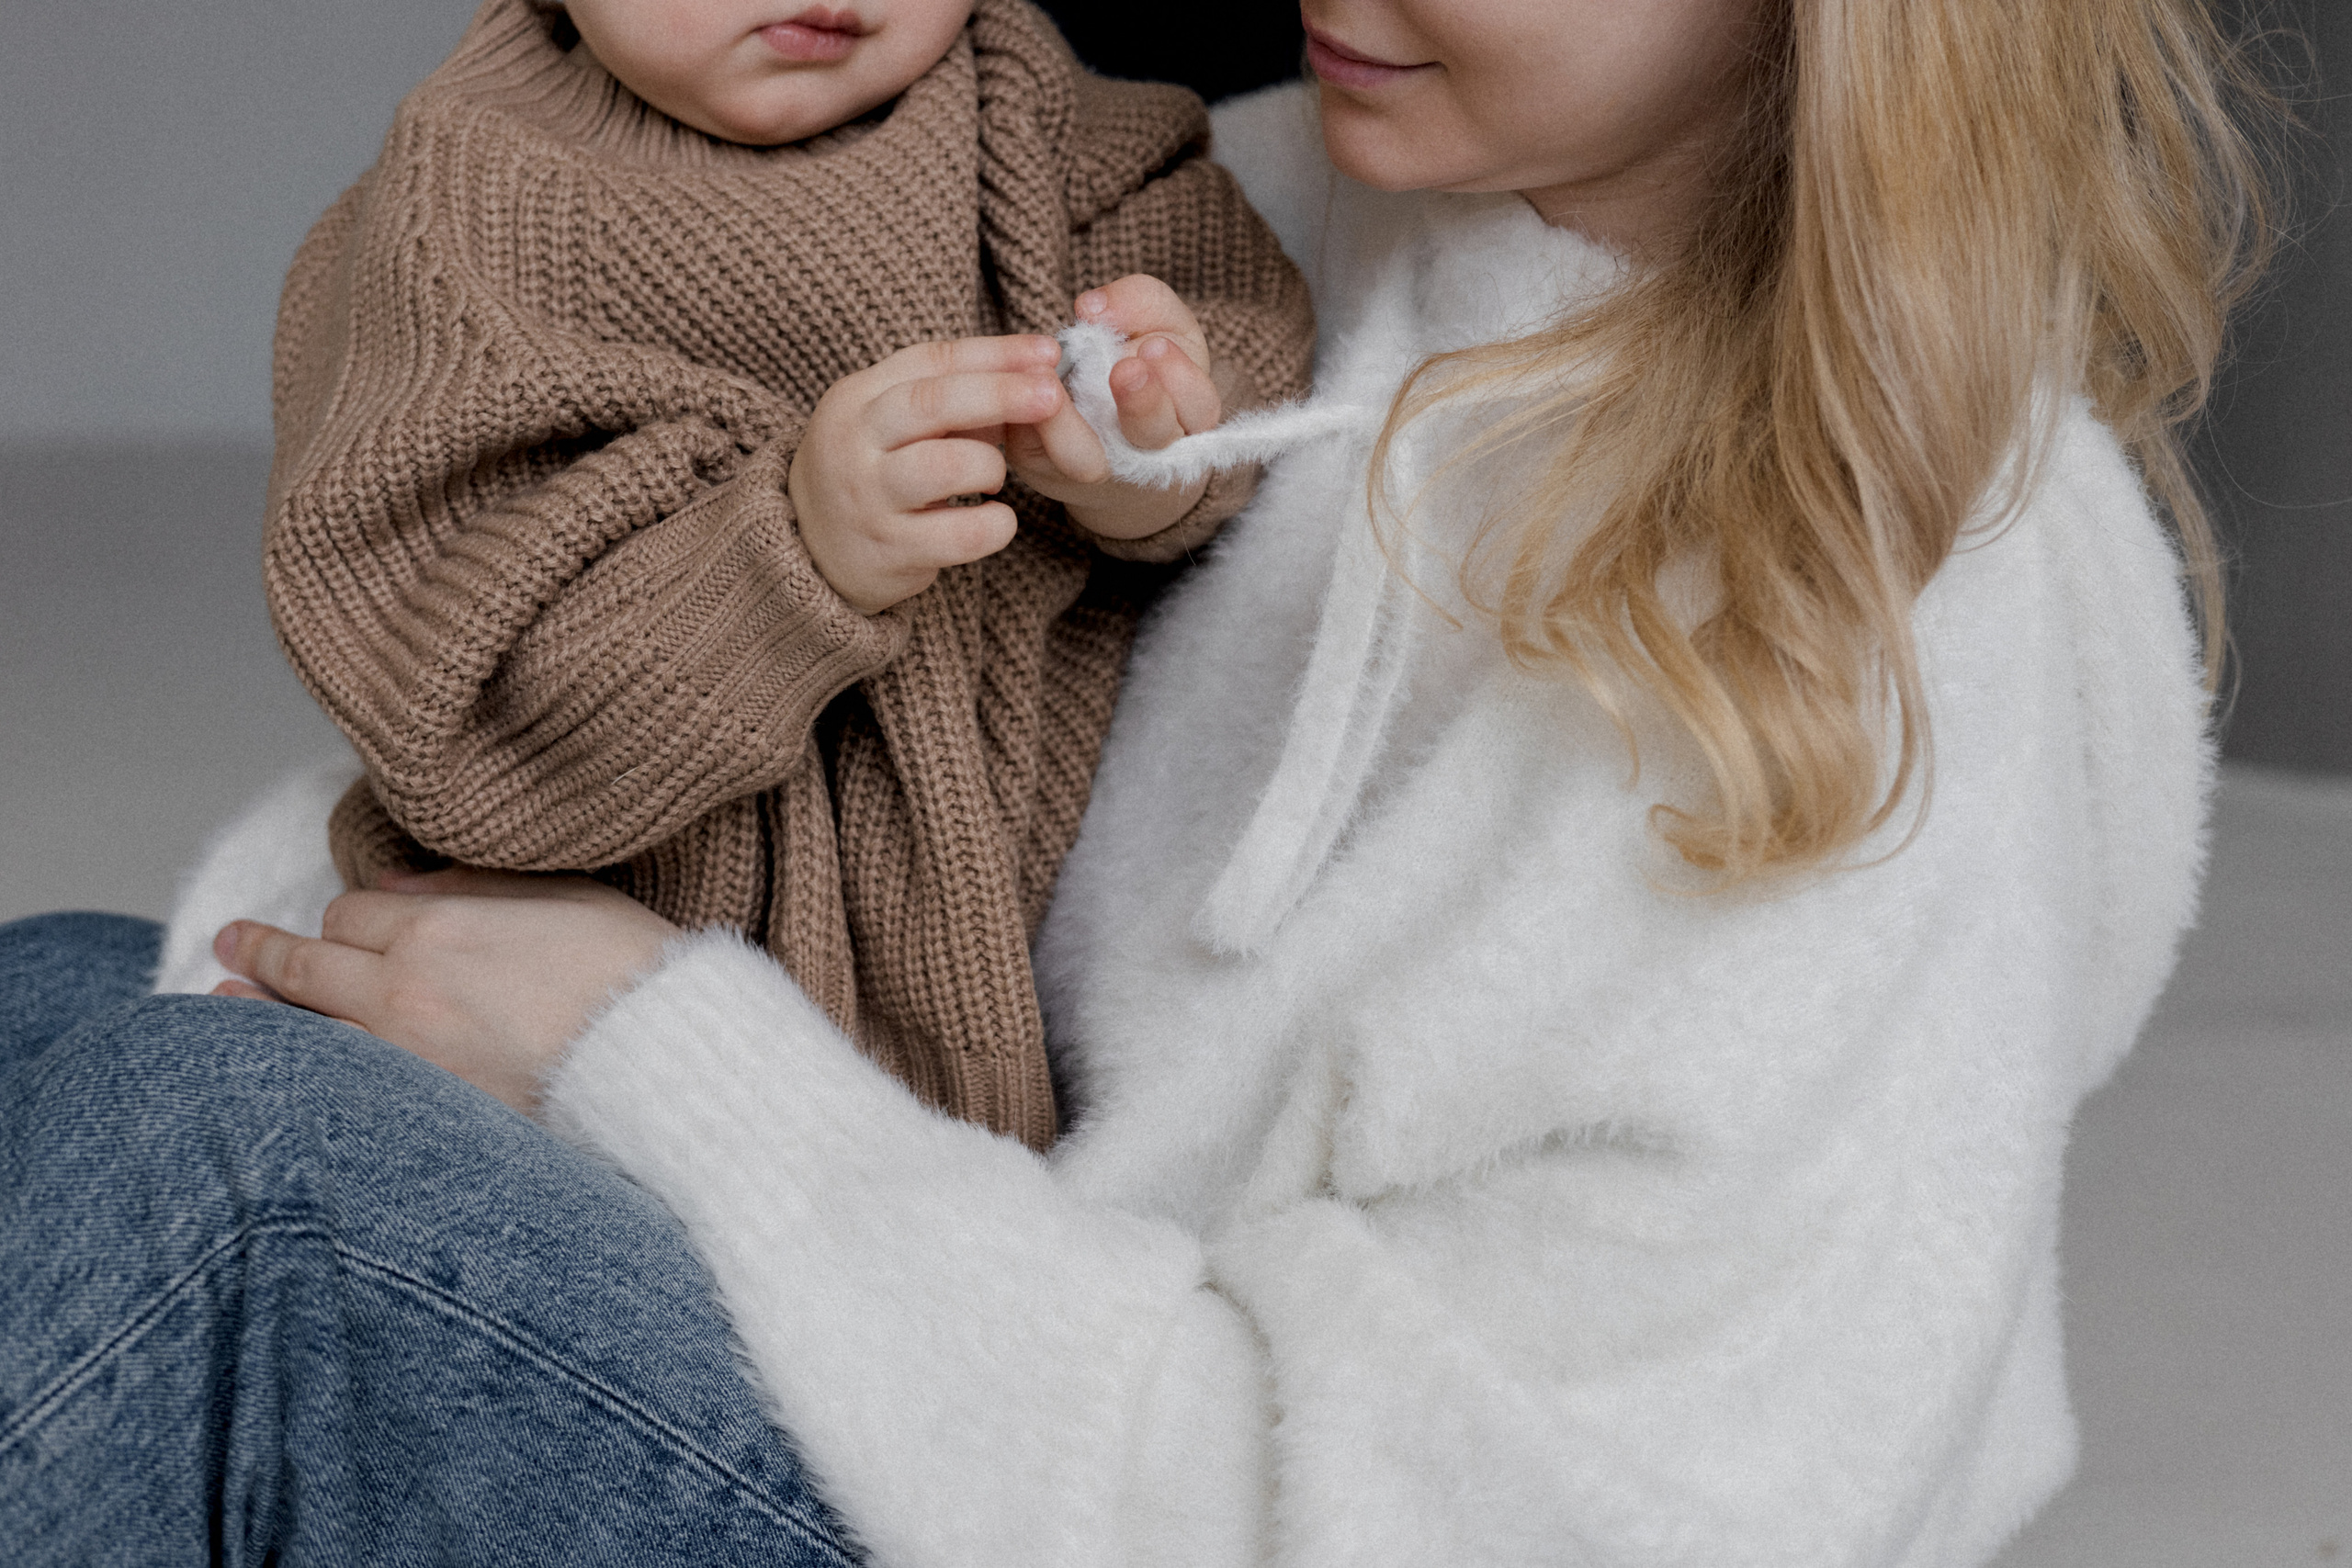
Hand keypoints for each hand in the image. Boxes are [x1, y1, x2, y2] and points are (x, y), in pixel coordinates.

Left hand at [211, 868, 679, 1113]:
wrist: (668, 1067)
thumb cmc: (634, 976)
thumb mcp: (565, 896)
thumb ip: (474, 885)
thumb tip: (401, 882)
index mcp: (436, 930)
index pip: (350, 913)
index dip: (347, 915)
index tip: (344, 922)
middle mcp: (401, 994)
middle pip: (308, 968)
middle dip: (264, 952)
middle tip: (231, 943)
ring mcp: (402, 1064)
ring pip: (302, 1034)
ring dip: (255, 1016)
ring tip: (220, 1003)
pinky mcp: (421, 1119)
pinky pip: (337, 1089)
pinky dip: (303, 1072)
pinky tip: (284, 1073)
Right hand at [789, 335, 1108, 613]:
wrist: (808, 552)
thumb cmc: (871, 474)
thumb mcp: (890, 424)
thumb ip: (949, 397)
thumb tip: (1033, 372)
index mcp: (858, 397)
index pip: (932, 360)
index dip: (995, 353)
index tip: (1048, 352)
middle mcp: (853, 441)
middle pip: (933, 403)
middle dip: (1001, 393)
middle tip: (1052, 395)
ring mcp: (867, 497)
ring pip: (945, 466)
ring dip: (991, 466)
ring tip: (994, 478)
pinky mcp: (887, 550)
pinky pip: (959, 534)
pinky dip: (994, 525)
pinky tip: (996, 521)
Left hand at [1008, 274, 1222, 540]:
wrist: (1098, 420)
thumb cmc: (1140, 366)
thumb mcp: (1160, 324)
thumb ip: (1142, 302)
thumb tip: (1094, 307)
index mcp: (1187, 417)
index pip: (1198, 406)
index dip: (1181, 379)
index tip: (1156, 347)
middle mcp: (1146, 455)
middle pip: (1151, 436)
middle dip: (1141, 404)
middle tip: (1125, 370)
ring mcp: (1093, 469)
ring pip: (1083, 460)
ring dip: (1067, 424)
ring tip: (1053, 385)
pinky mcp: (1040, 467)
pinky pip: (1029, 447)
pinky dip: (1021, 416)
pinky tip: (1018, 383)